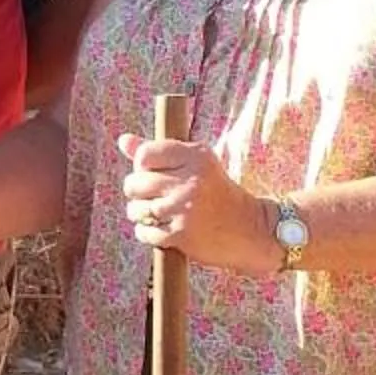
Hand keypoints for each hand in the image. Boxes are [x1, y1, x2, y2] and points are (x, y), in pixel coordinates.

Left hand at [117, 134, 275, 271]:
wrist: (252, 231)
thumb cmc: (219, 194)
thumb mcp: (197, 164)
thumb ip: (159, 152)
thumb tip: (123, 140)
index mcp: (196, 156)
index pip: (144, 155)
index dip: (142, 167)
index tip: (155, 175)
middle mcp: (190, 179)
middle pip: (134, 182)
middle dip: (138, 192)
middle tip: (156, 198)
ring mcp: (184, 207)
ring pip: (135, 208)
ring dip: (141, 214)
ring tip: (160, 214)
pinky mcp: (181, 234)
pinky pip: (144, 232)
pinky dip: (148, 233)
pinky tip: (164, 230)